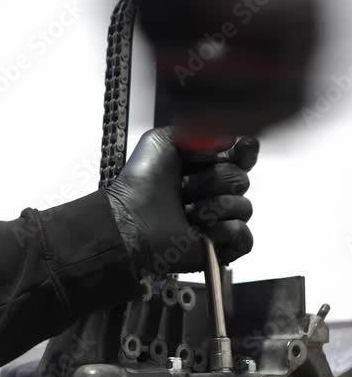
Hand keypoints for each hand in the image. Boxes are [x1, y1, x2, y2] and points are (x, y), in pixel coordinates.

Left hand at [106, 127, 258, 275]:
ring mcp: (217, 221)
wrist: (130, 220)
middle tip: (185, 188)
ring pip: (244, 208)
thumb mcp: (161, 141)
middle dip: (215, 181)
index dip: (245, 152)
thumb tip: (229, 137)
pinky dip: (230, 232)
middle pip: (242, 180)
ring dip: (215, 207)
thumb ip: (196, 130)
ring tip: (188, 213)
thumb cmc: (140, 184)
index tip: (241, 148)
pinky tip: (208, 231)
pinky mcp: (218, 247)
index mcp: (203, 168)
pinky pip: (244, 237)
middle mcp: (213, 193)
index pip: (241, 157)